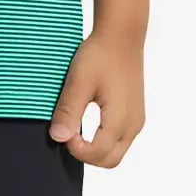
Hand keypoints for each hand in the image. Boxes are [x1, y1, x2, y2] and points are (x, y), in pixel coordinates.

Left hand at [48, 29, 145, 167]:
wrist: (121, 35)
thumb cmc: (100, 55)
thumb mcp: (79, 81)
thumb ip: (69, 111)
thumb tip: (58, 138)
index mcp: (120, 120)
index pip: (97, 153)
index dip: (76, 149)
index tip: (61, 130)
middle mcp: (133, 125)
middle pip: (110, 160)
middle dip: (86, 155)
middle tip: (67, 133)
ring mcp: (136, 119)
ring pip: (116, 151)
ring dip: (95, 148)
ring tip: (75, 127)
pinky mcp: (135, 112)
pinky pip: (120, 138)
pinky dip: (104, 140)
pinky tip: (88, 121)